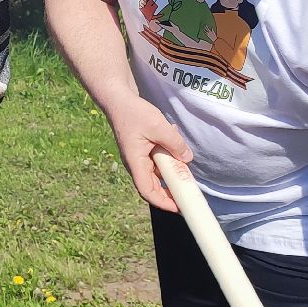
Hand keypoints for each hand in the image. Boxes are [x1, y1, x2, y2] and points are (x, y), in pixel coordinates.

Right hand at [103, 94, 191, 211]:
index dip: (162, 202)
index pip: (147, 191)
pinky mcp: (142, 151)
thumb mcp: (159, 126)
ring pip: (157, 173)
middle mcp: (136, 164)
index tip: (178, 207)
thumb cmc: (134, 113)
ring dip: (171, 170)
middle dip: (171, 190)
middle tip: (188, 191)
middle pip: (153, 186)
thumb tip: (187, 159)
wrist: (119, 100)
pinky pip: (157, 160)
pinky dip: (168, 156)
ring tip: (183, 163)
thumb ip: (174, 144)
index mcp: (135, 162)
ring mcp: (139, 158)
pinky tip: (174, 141)